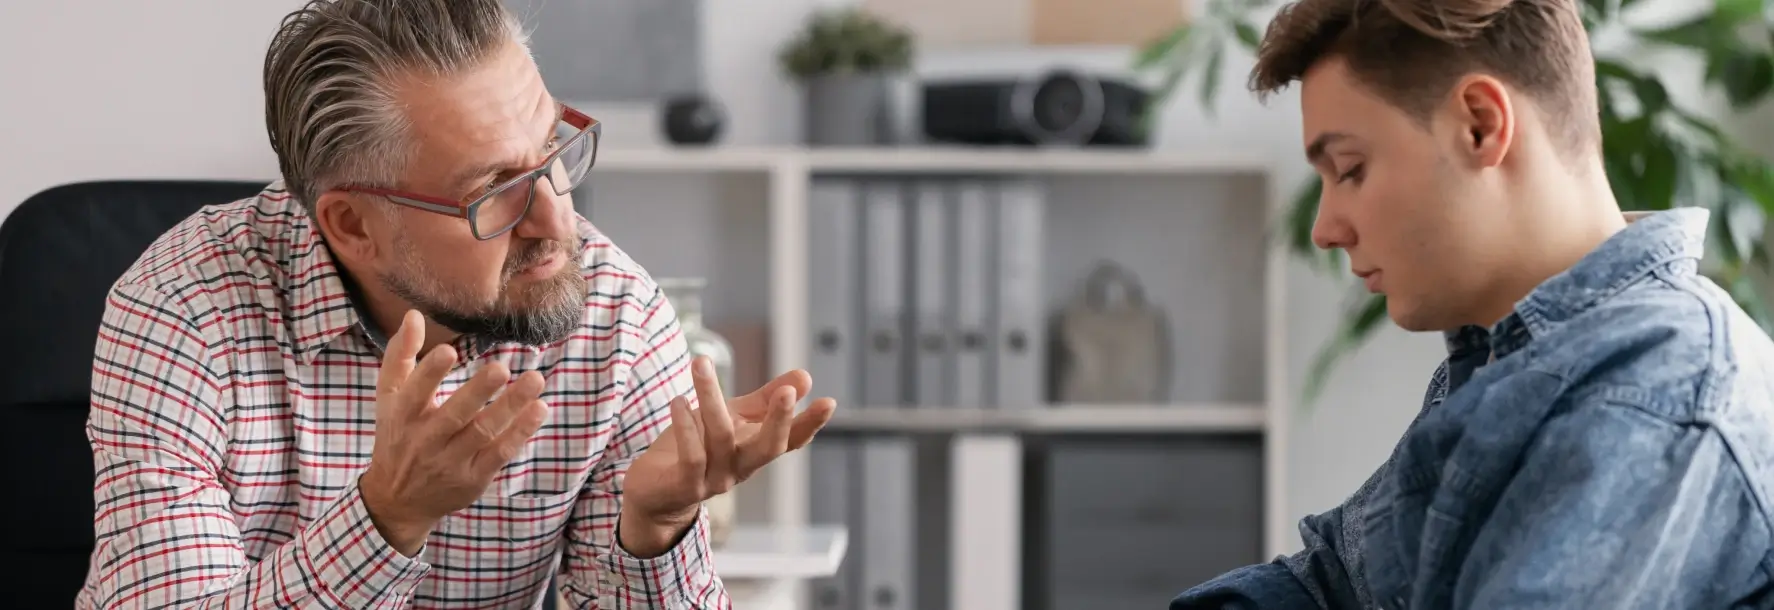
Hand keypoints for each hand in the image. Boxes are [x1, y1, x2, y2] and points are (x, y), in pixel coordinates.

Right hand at [358, 310, 551, 555]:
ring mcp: (451, 461)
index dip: (429, 373)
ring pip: (483, 433)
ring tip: (535, 381)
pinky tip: (539, 409)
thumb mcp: (389, 398)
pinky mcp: (474, 477)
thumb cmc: (397, 436)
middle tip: (501, 368)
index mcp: (402, 416)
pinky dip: (520, 432)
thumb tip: (414, 314)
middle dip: (478, 391)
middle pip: (454, 414)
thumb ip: (400, 356)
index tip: (448, 350)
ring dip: (511, 407)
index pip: (414, 393)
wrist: (397, 501)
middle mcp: (426, 440)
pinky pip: (500, 453)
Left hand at [618, 356, 837, 556]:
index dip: (810, 423)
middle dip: (779, 420)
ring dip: (711, 398)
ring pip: (722, 438)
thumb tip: (806, 377)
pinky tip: (678, 402)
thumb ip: (764, 400)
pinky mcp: (684, 485)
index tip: (829, 402)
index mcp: (755, 451)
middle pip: (769, 447)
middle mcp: (741, 468)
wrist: (654, 495)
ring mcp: (714, 479)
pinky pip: (691, 456)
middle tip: (788, 392)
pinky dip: (685, 427)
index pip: (791, 439)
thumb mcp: (732, 420)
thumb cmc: (697, 449)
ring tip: (701, 364)